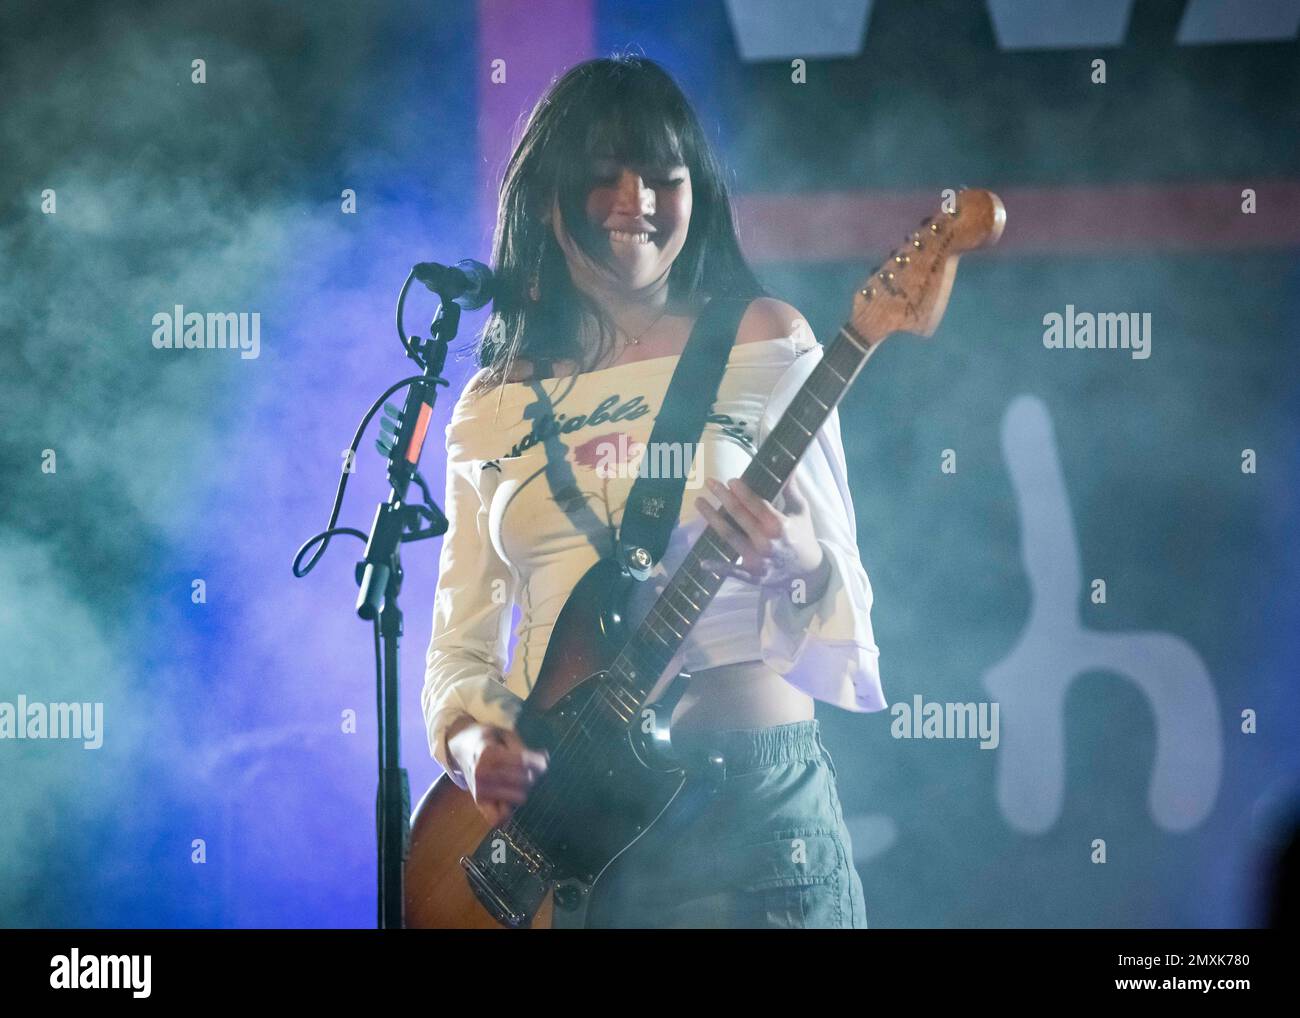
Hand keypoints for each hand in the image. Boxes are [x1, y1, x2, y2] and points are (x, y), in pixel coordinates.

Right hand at [448, 721, 548, 827]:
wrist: (463, 748)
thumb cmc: (490, 740)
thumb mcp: (505, 735)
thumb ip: (522, 748)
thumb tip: (544, 759)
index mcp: (489, 754)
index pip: (523, 763)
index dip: (538, 762)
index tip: (544, 760)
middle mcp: (482, 773)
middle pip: (525, 780)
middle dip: (532, 775)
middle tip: (530, 770)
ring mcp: (480, 790)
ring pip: (519, 797)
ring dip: (523, 790)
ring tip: (518, 781)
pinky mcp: (478, 802)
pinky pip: (498, 819)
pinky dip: (508, 813)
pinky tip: (510, 801)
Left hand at [693, 473, 829, 600]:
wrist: (809, 571)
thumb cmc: (802, 535)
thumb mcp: (800, 511)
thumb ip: (790, 488)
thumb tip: (788, 465)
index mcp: (780, 525)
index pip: (756, 504)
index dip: (741, 491)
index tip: (730, 480)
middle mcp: (767, 542)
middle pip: (739, 515)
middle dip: (723, 496)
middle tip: (710, 482)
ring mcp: (758, 560)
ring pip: (730, 536)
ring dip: (712, 518)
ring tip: (699, 502)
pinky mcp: (753, 575)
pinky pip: (733, 571)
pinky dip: (718, 568)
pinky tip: (702, 562)